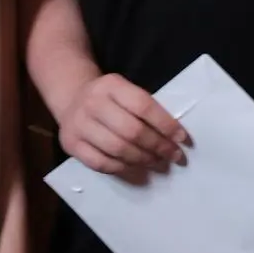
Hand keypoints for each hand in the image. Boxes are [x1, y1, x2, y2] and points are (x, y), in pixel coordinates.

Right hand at [57, 73, 189, 176]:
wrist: (72, 99)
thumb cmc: (109, 99)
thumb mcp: (125, 91)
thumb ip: (145, 108)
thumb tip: (174, 136)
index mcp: (111, 85)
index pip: (143, 105)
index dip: (165, 124)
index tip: (182, 138)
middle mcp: (92, 103)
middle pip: (131, 130)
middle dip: (157, 146)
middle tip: (174, 155)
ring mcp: (79, 124)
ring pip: (117, 149)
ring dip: (143, 159)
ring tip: (158, 162)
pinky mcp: (71, 144)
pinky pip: (101, 163)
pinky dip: (123, 168)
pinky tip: (136, 166)